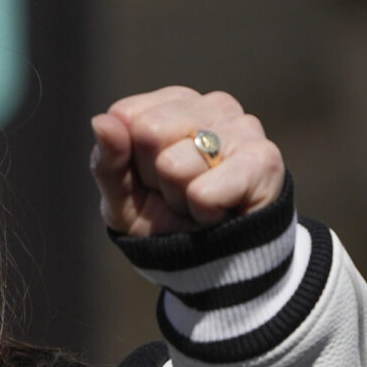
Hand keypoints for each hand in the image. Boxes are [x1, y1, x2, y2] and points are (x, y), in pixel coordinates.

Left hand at [90, 86, 285, 236]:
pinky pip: (204, 192)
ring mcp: (243, 127)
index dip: (130, 159)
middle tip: (179, 192)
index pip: (125, 115)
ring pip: (174, 165)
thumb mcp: (123, 198)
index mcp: (174, 104)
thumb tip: (102, 121)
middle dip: (155, 177)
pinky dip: (203, 213)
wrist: (216, 262)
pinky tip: (221, 211)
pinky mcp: (264, 159)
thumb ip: (108, 162)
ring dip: (180, 199)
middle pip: (148, 132)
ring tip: (201, 202)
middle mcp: (213, 105)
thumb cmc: (167, 219)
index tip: (153, 178)